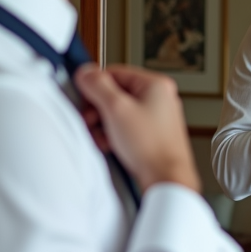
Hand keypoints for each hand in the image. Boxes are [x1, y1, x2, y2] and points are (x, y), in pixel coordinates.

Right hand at [74, 64, 201, 193]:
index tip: (84, 98)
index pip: (115, 72)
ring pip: (118, 113)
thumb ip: (98, 86)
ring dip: (104, 125)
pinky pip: (125, 128)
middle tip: (91, 121)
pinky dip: (114, 136)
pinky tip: (111, 146)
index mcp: (155, 85)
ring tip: (103, 137)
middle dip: (99, 110)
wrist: (166, 179)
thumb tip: (86, 72)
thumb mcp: (116, 109)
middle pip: (115, 94)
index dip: (95, 86)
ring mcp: (156, 118)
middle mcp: (159, 99)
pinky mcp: (151, 136)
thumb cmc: (151, 147)